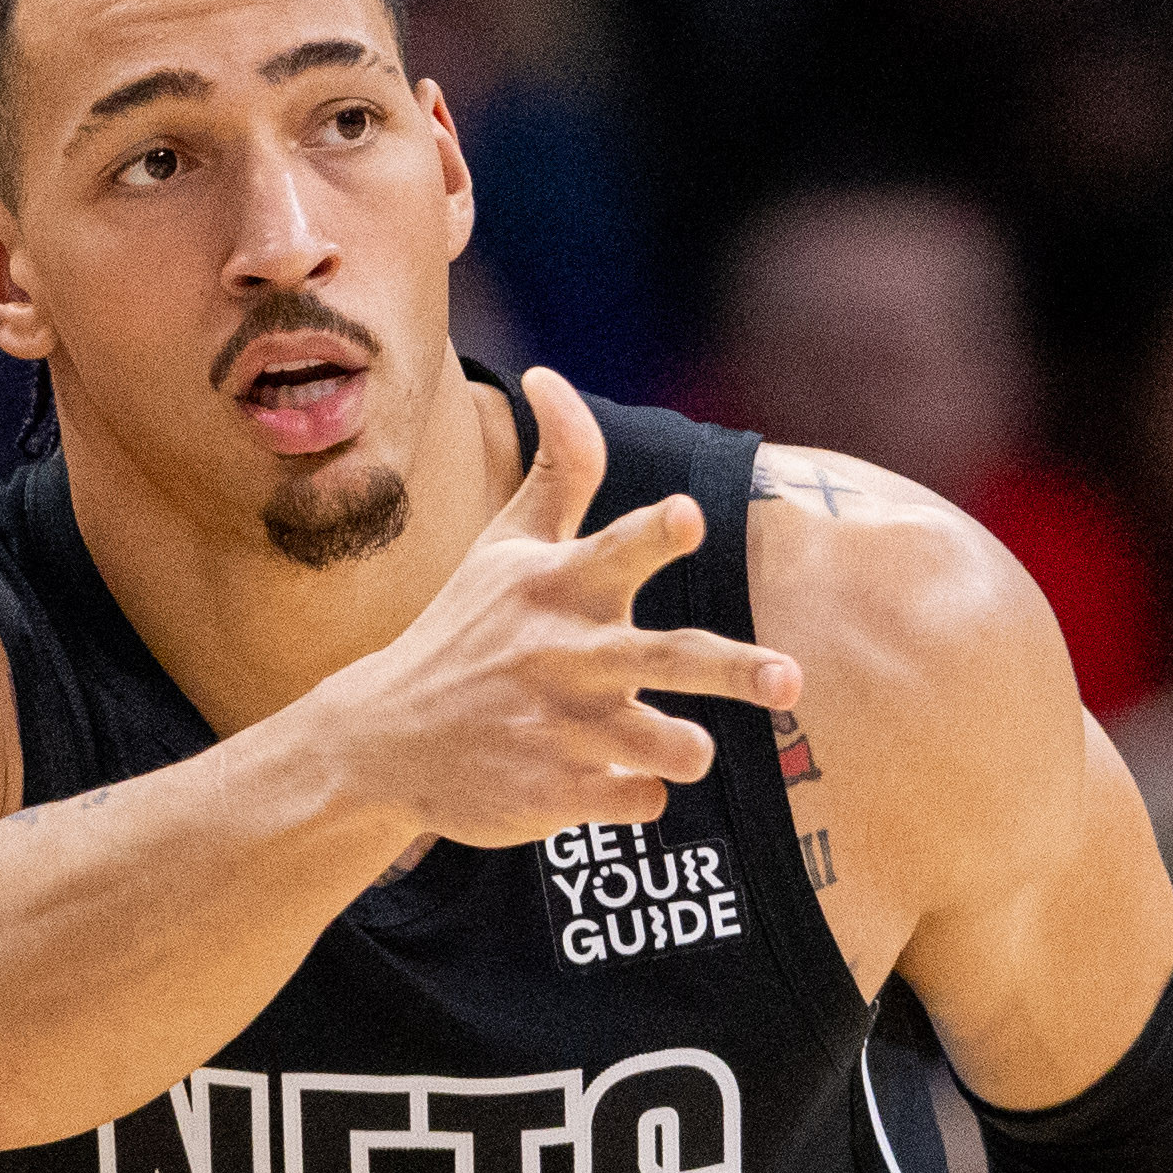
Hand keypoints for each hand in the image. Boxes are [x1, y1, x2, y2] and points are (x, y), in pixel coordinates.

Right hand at [316, 367, 798, 846]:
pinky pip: (633, 798)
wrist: (382, 739)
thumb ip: (557, 469)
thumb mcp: (505, 546)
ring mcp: (559, 728)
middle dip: (735, 670)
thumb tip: (549, 374)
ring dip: (684, 749)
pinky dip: (637, 793)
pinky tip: (610, 778)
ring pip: (658, 744)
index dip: (654, 533)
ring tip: (689, 749)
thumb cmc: (465, 630)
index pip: (614, 550)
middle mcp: (564, 654)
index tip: (688, 515)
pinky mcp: (554, 793)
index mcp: (557, 586)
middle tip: (790, 681)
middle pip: (667, 659)